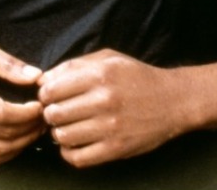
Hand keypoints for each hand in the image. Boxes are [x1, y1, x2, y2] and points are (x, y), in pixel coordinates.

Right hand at [0, 40, 45, 166]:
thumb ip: (8, 64)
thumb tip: (36, 76)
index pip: (3, 113)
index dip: (27, 114)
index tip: (41, 105)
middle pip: (2, 135)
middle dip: (29, 129)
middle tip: (44, 118)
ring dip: (21, 144)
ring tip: (35, 129)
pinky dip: (6, 154)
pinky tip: (18, 140)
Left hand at [38, 49, 186, 167]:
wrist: (173, 101)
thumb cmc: (138, 77)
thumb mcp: (109, 59)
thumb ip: (74, 65)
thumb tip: (43, 80)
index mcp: (100, 74)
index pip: (51, 90)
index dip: (45, 95)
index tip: (51, 97)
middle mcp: (104, 100)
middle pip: (53, 114)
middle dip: (51, 114)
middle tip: (60, 113)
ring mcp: (110, 126)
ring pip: (62, 136)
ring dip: (60, 133)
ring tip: (70, 127)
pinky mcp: (116, 148)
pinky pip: (77, 157)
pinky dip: (70, 152)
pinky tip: (76, 143)